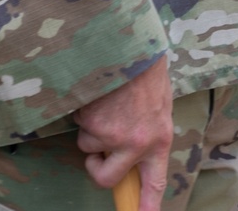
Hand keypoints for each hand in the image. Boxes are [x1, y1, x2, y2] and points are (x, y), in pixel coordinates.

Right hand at [74, 56, 172, 210]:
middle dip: (95, 167)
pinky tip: (95, 90)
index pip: (153, 183)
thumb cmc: (146, 69)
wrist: (131, 42)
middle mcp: (135, 143)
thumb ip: (148, 131)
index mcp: (158, 140)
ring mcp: (110, 133)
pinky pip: (78, 121)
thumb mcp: (159, 105)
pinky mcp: (90, 118)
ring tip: (104, 101)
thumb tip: (132, 150)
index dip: (145, 206)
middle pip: (106, 177)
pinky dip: (82, 109)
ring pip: (87, 144)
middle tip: (96, 155)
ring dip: (90, 127)